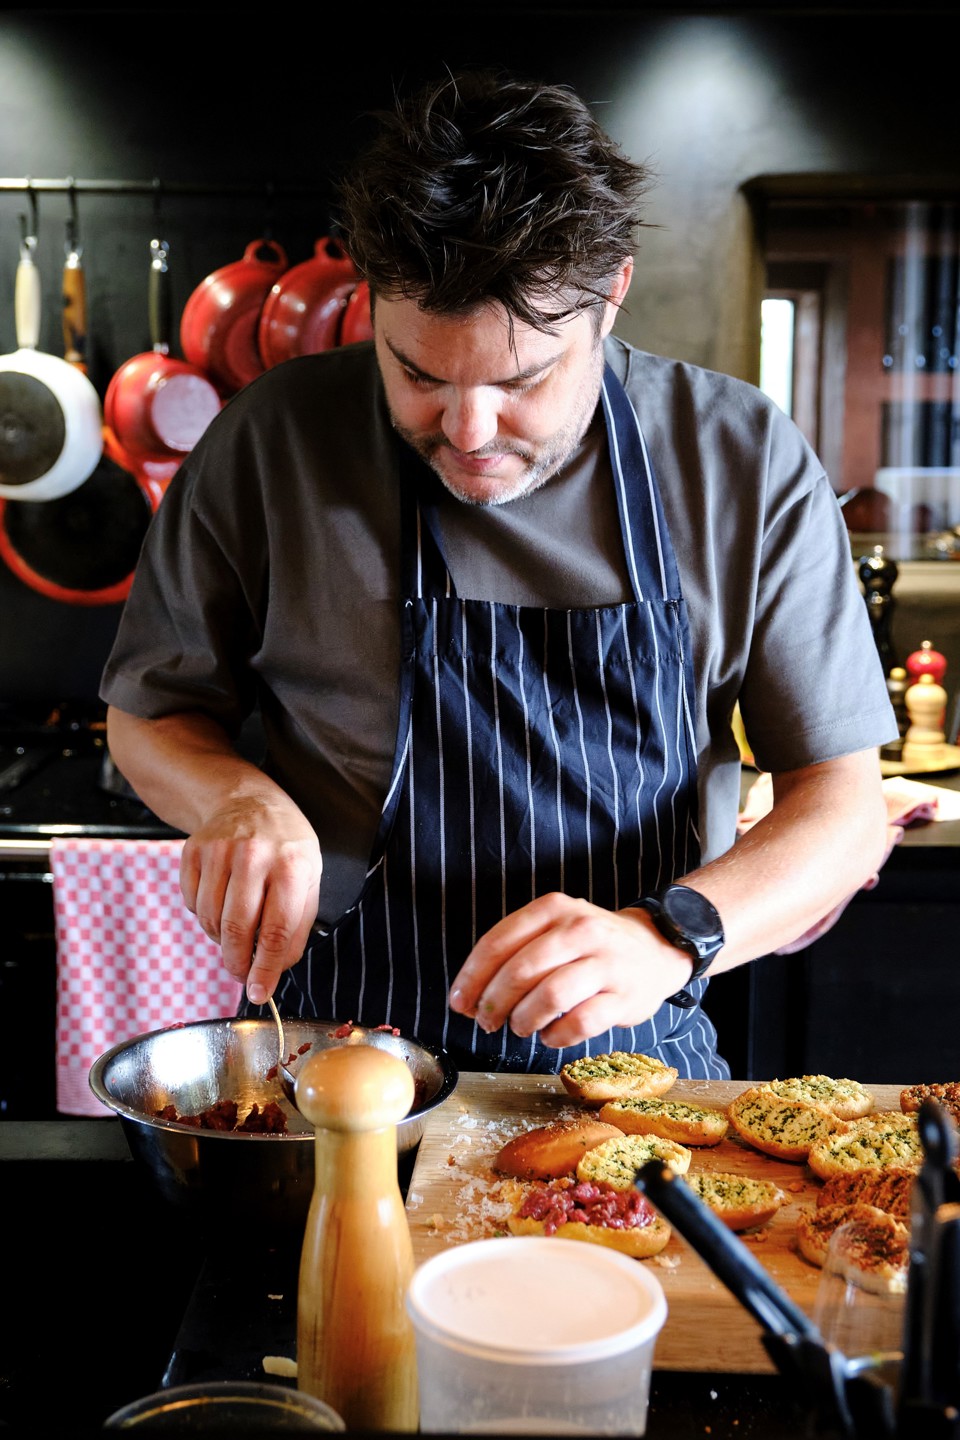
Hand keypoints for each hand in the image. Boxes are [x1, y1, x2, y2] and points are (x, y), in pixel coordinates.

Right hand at [179, 794, 321, 1004]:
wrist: (249, 801)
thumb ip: (297, 926)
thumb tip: (275, 969)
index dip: (266, 969)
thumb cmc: (285, 848)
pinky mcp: (193, 851)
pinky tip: (220, 902)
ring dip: (221, 940)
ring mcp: (220, 851)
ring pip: (210, 920)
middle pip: (237, 930)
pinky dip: (204, 916)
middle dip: (238, 963)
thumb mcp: (309, 879)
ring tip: (235, 931)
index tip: (259, 992)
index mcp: (292, 865)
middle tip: (242, 975)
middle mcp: (254, 856)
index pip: (277, 931)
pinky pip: (191, 904)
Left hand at [448, 892, 693, 1048]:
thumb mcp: (554, 927)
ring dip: (524, 1019)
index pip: (499, 942)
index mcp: (554, 908)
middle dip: (495, 1003)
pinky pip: (581, 1022)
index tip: (460, 1003)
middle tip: (487, 1022)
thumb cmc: (590, 944)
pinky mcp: (624, 996)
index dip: (472, 977)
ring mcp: (606, 963)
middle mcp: (580, 929)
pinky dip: (557, 1035)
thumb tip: (470, 998)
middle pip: (521, 970)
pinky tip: (550, 1035)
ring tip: (520, 1027)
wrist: (656, 949)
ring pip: (551, 996)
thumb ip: (515, 952)